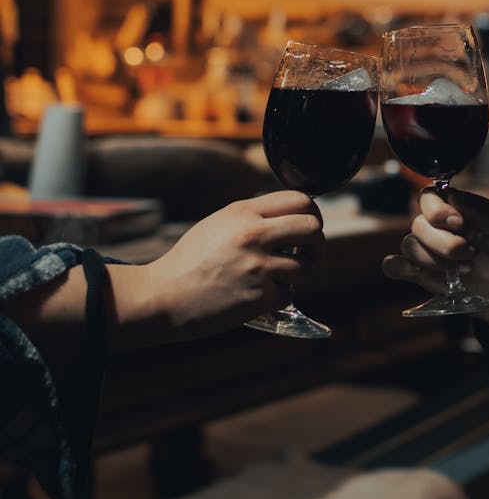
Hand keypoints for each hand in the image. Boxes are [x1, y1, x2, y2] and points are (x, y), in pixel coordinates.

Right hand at [141, 191, 324, 341]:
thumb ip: (252, 218)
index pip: (299, 200)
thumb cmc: (189, 262)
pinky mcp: (257, 297)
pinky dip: (279, 297)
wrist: (161, 296)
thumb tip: (291, 219)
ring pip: (307, 266)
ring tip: (281, 276)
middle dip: (317, 243)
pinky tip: (260, 296)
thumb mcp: (218, 225)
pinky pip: (289, 294)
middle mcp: (253, 235)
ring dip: (300, 273)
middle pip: (312, 229)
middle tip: (309, 253)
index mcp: (242, 212)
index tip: (309, 226)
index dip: (313, 214)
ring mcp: (256, 266)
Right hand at [382, 187, 488, 329]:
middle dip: (443, 242)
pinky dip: (400, 268)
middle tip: (469, 255)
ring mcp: (430, 253)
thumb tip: (455, 198)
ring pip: (409, 245)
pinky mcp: (423, 276)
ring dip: (432, 259)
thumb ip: (488, 212)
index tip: (459, 223)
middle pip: (419, 224)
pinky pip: (394, 266)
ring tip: (463, 272)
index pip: (431, 197)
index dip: (438, 209)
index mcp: (460, 211)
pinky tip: (423, 275)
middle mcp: (441, 229)